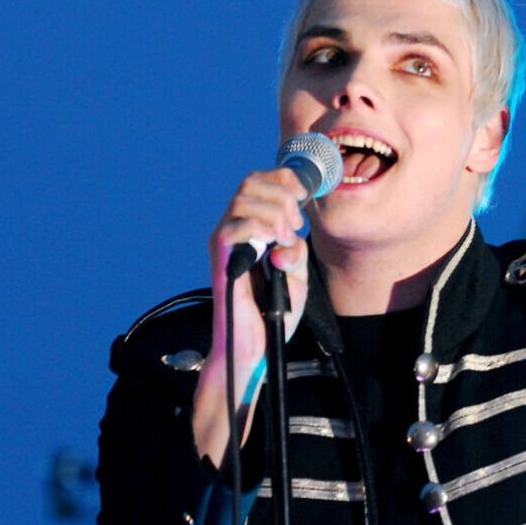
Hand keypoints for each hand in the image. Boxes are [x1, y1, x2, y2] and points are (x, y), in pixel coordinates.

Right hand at [193, 168, 309, 465]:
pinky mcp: (222, 259)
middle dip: (282, 194)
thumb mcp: (296, 276)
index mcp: (250, 229)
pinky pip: (236, 226)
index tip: (303, 196)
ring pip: (244, 199)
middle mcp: (233, 231)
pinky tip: (274, 244)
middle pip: (250, 183)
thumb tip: (291, 237)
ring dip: (274, 211)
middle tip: (295, 223)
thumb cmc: (273, 312)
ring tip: (285, 235)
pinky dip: (262, 228)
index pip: (258, 183)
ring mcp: (226, 243)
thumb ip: (297, 252)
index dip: (283, 179)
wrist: (255, 345)